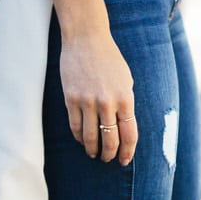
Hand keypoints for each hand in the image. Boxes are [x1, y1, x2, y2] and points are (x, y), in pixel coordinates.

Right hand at [59, 33, 137, 163]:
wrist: (86, 39)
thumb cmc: (109, 59)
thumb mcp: (126, 80)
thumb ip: (125, 103)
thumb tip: (123, 127)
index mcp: (125, 98)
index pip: (129, 134)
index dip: (128, 151)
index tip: (125, 160)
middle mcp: (107, 102)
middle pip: (110, 139)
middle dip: (110, 154)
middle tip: (108, 160)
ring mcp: (87, 101)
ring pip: (90, 136)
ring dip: (93, 149)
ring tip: (94, 154)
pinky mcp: (71, 99)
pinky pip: (75, 126)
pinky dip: (79, 137)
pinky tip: (82, 141)